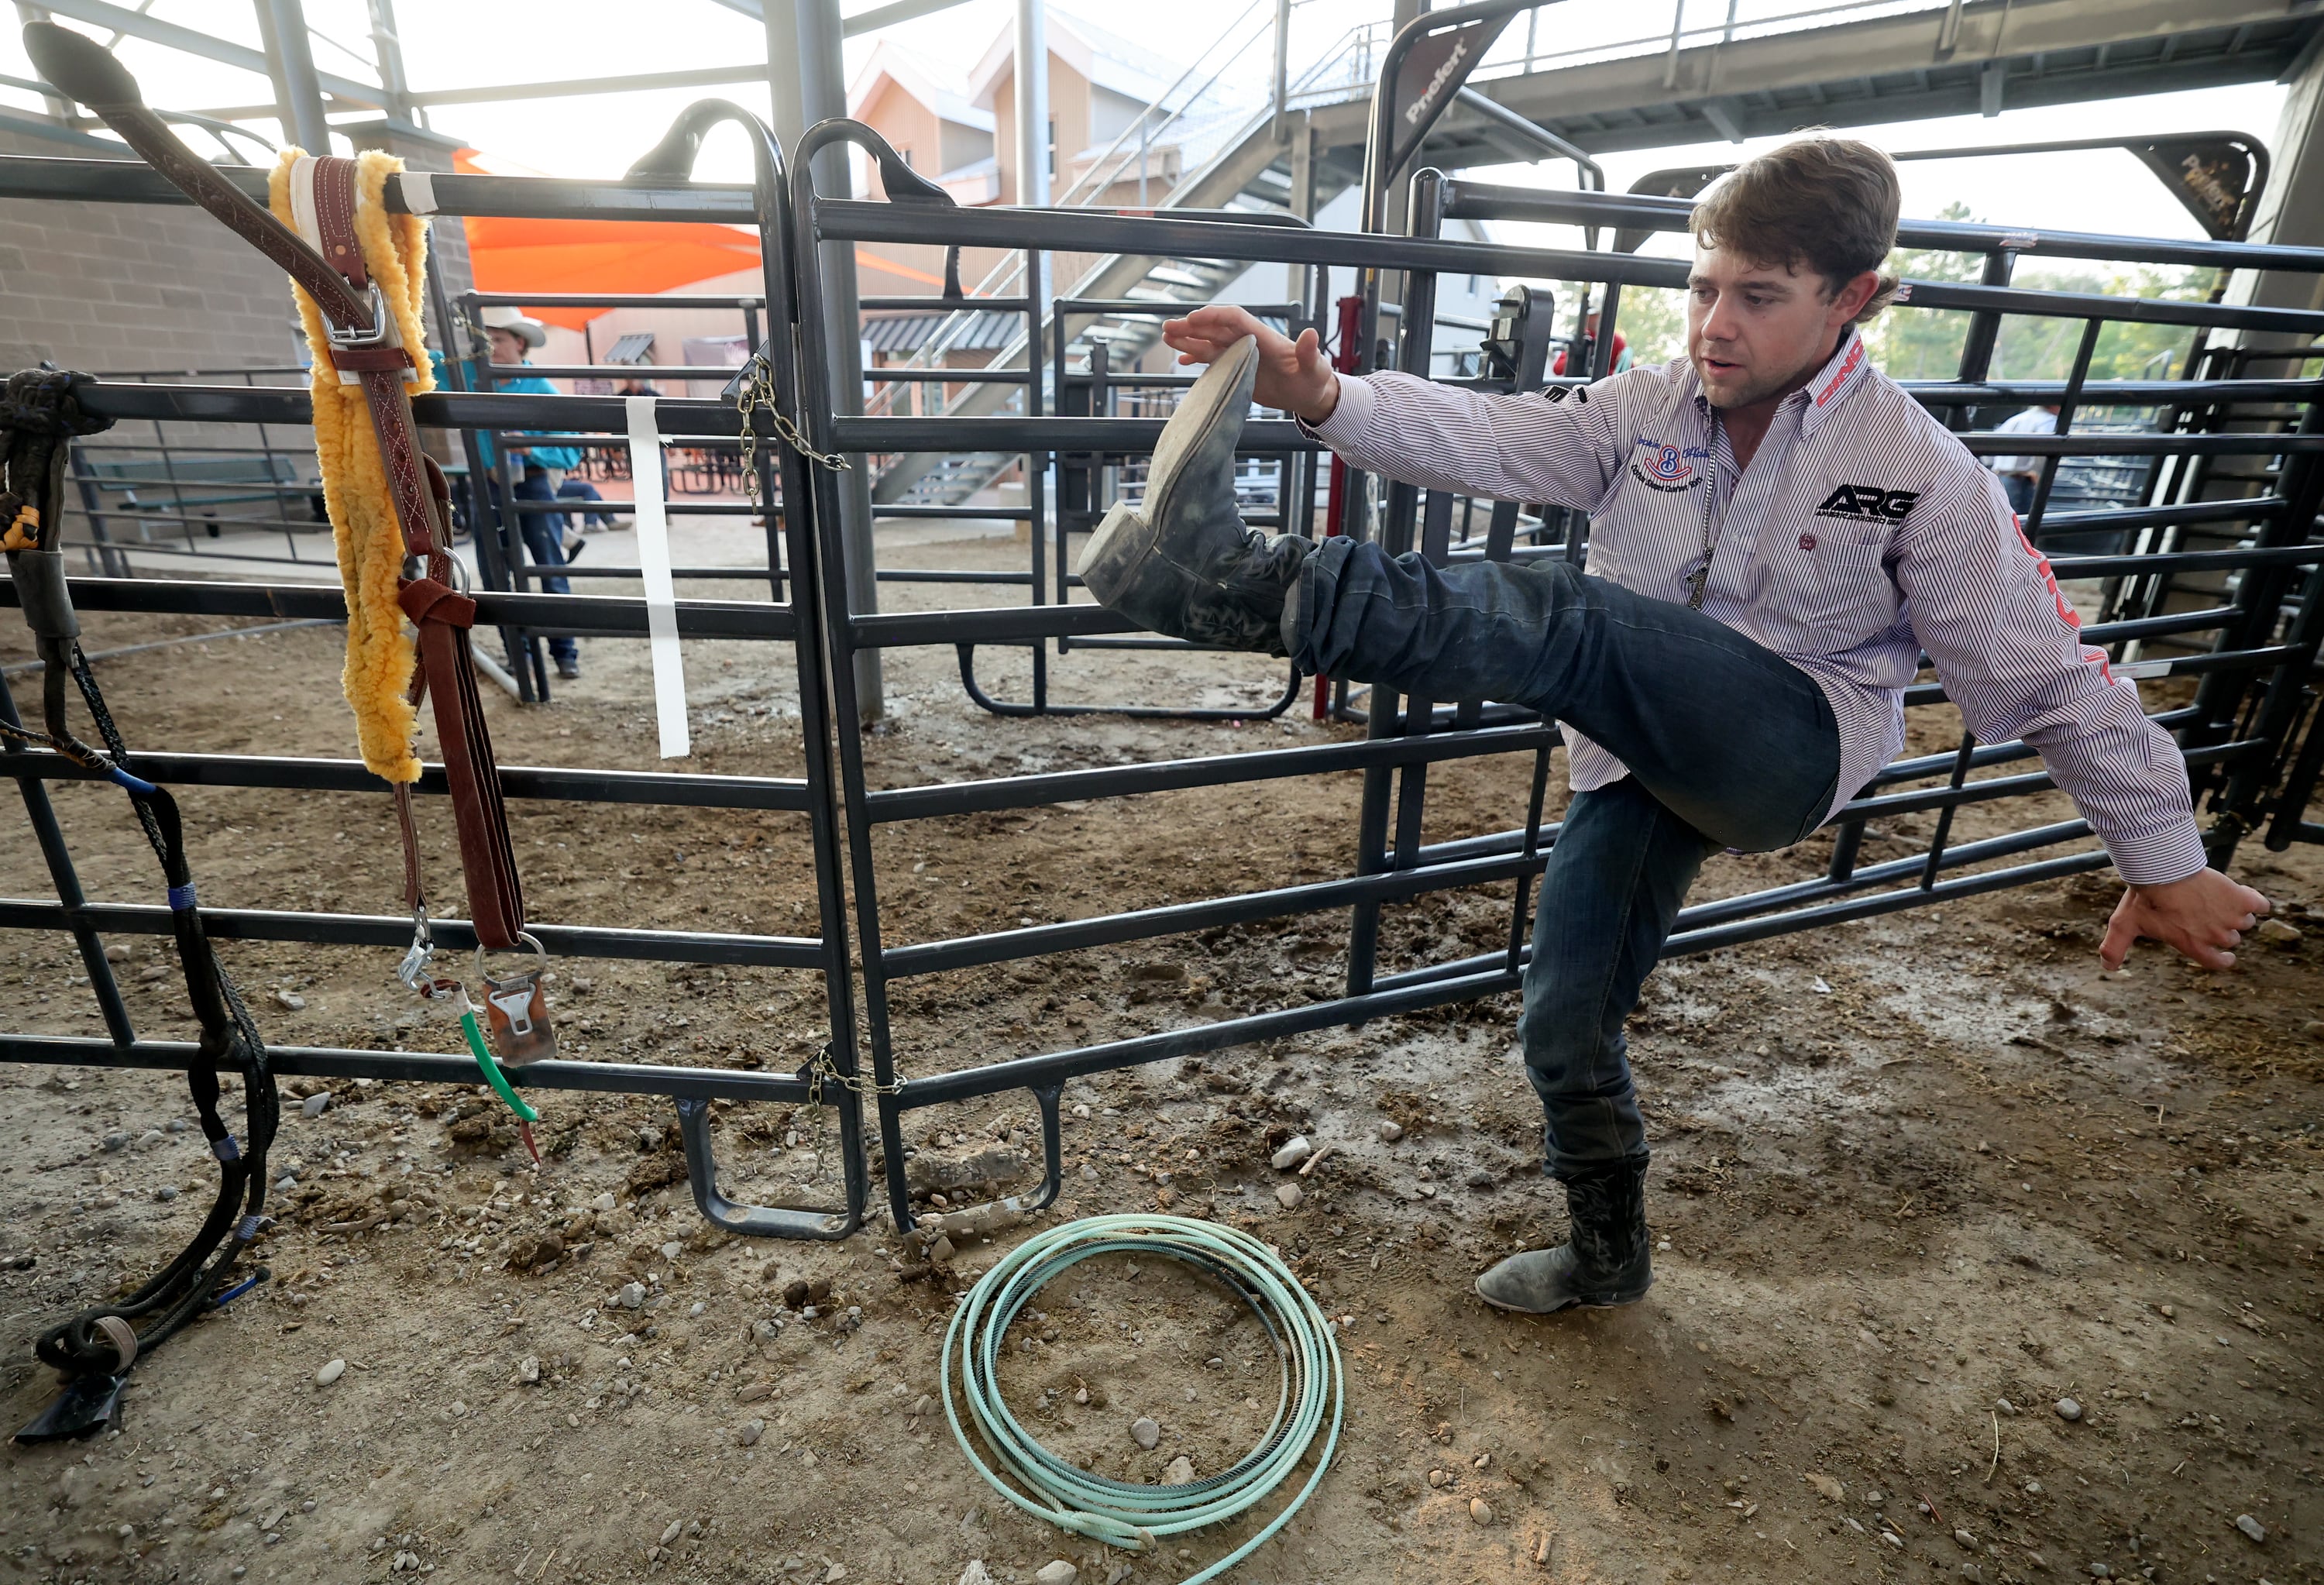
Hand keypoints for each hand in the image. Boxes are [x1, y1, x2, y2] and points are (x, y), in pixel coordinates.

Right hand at [1160, 304, 1340, 423]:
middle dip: (1192, 327)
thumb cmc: (1314, 379)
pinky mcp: (1238, 368)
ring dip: (1189, 339)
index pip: (1236, 319)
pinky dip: (1197, 358)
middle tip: (1169, 327)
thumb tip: (1311, 334)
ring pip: (1210, 342)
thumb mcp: (1315, 368)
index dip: (1215, 317)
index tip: (1194, 318)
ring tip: (1167, 337)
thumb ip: (1309, 352)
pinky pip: (1214, 359)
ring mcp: (1241, 354)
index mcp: (1265, 337)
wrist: (1311, 393)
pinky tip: (1181, 360)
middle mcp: (1249, 341)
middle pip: (1216, 328)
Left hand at [2098, 867, 2269, 970]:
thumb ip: (2115, 947)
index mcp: (2193, 945)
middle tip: (2209, 914)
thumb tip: (2106, 967)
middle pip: (2232, 939)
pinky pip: (2261, 905)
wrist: (2162, 870)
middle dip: (2224, 929)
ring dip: (2237, 914)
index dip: (2224, 960)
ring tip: (2220, 901)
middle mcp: (2216, 936)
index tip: (2228, 957)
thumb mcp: (2124, 925)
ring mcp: (2231, 918)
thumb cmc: (2144, 898)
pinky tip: (2247, 896)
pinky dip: (2257, 901)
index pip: (2217, 963)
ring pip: (2245, 922)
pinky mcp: (2241, 898)